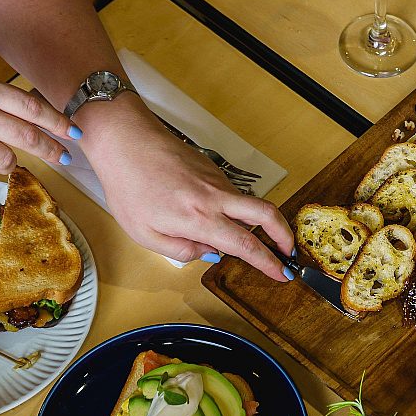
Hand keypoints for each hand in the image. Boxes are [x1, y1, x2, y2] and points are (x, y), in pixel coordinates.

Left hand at [82, 101, 293, 280]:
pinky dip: (235, 210)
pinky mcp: (215, 169)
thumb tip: (210, 254)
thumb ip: (182, 250)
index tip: (281, 273)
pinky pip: (233, 195)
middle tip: (288, 251)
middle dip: (285, 236)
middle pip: (267, 215)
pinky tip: (217, 217)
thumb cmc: (129, 186)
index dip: (268, 262)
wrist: (127, 142)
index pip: (245, 245)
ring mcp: (218, 180)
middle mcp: (215, 197)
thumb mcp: (145, 234)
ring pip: (250, 205)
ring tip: (244, 239)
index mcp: (198, 218)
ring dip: (257, 224)